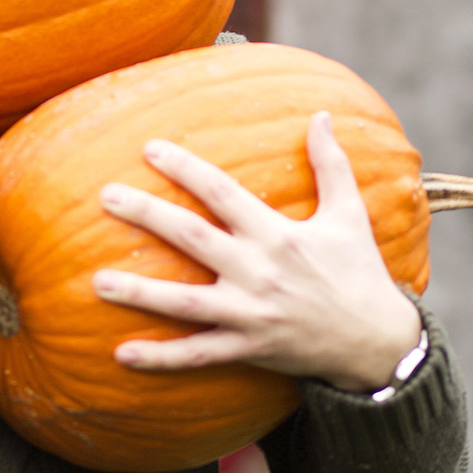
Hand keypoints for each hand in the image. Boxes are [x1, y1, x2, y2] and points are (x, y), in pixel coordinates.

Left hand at [92, 112, 421, 393]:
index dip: (186, 169)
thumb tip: (321, 114)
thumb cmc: (358, 273)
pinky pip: (196, 355)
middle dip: (148, 215)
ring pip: (185, 303)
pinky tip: (121, 353)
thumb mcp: (349, 215)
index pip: (223, 193)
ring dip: (139, 293)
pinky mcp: (247, 348)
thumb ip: (331, 164)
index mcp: (278, 235)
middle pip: (193, 238)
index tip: (150, 149)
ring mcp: (249, 313)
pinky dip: (160, 358)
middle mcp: (259, 272)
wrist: (376, 343)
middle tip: (106, 196)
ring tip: (96, 281)